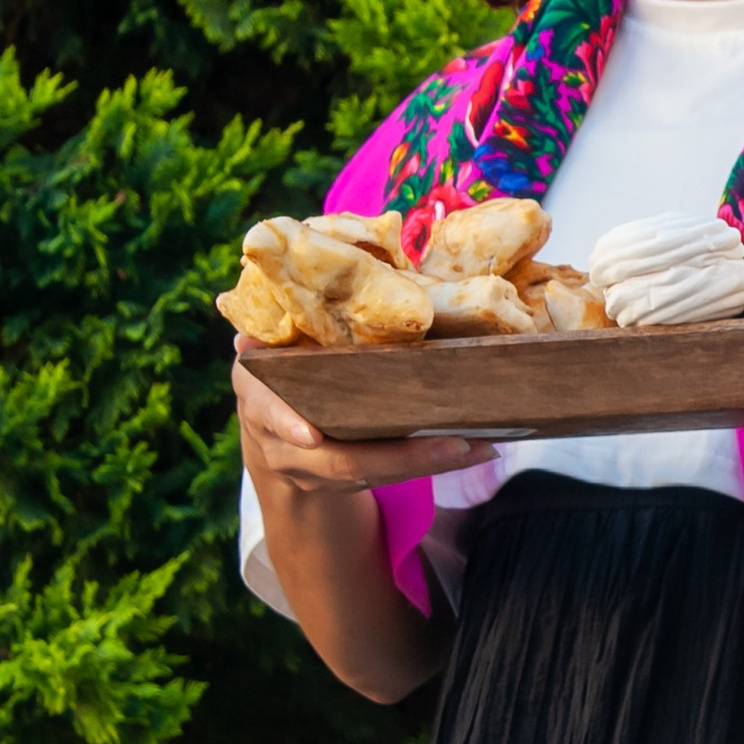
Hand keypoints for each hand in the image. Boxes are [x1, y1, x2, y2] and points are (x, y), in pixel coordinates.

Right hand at [233, 342, 493, 495]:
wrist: (272, 439)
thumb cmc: (278, 373)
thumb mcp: (271, 347)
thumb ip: (285, 320)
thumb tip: (317, 261)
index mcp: (261, 399)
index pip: (268, 412)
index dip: (286, 423)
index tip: (310, 435)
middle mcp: (285, 446)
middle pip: (343, 461)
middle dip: (402, 456)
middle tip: (457, 441)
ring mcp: (317, 472)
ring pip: (375, 475)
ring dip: (431, 462)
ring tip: (481, 445)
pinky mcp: (349, 483)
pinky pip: (394, 477)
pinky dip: (435, 462)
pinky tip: (479, 449)